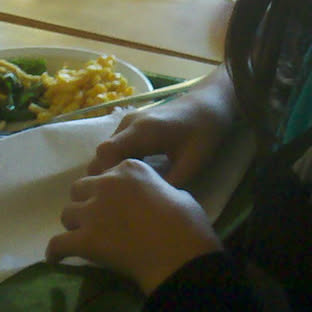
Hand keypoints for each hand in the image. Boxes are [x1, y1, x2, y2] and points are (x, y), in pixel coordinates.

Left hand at [47, 158, 222, 293]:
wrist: (181, 253)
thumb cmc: (187, 223)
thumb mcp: (176, 193)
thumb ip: (155, 189)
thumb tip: (151, 199)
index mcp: (130, 168)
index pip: (106, 173)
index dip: (108, 190)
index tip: (114, 203)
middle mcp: (106, 183)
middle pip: (80, 189)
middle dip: (86, 202)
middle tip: (97, 219)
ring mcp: (93, 211)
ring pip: (67, 213)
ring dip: (74, 224)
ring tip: (81, 238)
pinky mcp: (86, 239)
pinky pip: (58, 244)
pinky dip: (55, 252)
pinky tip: (56, 258)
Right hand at [87, 80, 234, 189]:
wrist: (209, 104)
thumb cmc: (203, 132)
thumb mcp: (191, 163)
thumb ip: (169, 184)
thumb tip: (150, 207)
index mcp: (141, 131)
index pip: (106, 153)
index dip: (105, 177)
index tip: (116, 198)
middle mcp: (129, 124)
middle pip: (102, 154)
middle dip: (105, 178)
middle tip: (119, 202)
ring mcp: (128, 123)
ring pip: (107, 151)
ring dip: (111, 171)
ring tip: (125, 194)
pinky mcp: (132, 127)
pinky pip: (116, 147)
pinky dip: (118, 163)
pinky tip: (132, 180)